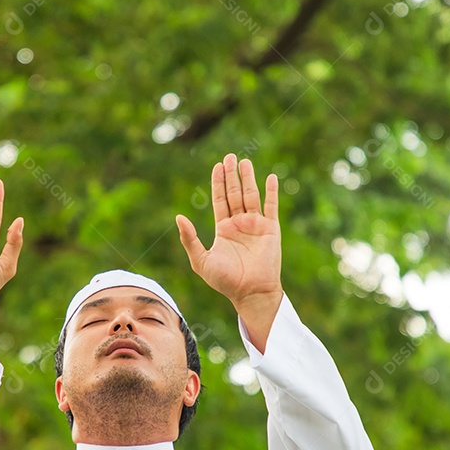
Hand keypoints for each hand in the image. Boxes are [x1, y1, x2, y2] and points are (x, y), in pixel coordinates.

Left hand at [176, 154, 282, 323]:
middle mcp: (240, 224)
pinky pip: (271, 206)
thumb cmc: (225, 281)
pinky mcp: (270, 229)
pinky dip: (271, 192)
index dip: (218, 183)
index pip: (220, 200)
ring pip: (251, 196)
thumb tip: (178, 217)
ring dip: (248, 178)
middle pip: (234, 193)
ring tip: (244, 161)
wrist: (250, 293)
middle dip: (231, 175)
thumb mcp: (201, 260)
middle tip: (229, 157)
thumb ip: (189, 239)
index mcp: (224, 229)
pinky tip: (270, 177)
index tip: (217, 166)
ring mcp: (256, 225)